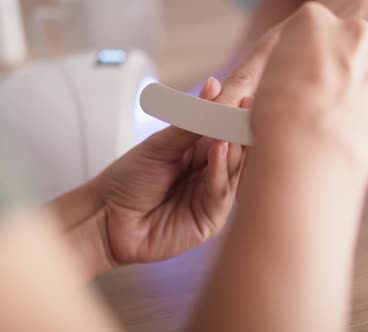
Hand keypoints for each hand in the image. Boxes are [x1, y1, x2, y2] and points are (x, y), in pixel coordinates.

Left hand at [95, 77, 244, 265]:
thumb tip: (215, 85)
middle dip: (247, 125)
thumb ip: (192, 122)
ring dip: (235, 145)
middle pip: (241, 146)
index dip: (244, 103)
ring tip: (234, 123)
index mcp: (203, 149)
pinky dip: (220, 170)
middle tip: (251, 101)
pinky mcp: (210, 219)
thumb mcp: (161, 144)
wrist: (104, 219)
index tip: (255, 76)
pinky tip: (218, 150)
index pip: (231, 123)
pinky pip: (221, 192)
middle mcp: (214, 171)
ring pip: (236, 169)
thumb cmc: (129, 179)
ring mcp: (214, 195)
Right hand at [252, 2, 367, 173]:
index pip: (311, 30)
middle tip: (319, 100)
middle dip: (341, 68)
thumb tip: (294, 87)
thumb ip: (284, 73)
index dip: (304, 57)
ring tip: (347, 122)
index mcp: (313, 21)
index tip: (297, 78)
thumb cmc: (276, 117)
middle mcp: (354, 34)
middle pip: (352, 45)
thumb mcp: (262, 80)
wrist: (306, 148)